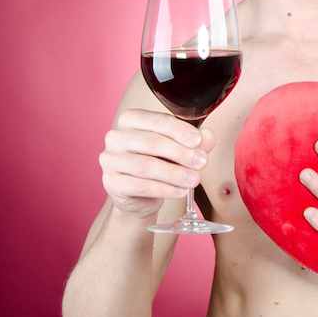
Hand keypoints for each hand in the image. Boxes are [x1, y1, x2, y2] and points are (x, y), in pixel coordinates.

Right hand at [98, 109, 215, 217]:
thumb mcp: (180, 149)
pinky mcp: (111, 182)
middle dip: (180, 153)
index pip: (156, 120)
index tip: (198, 141)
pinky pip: (140, 185)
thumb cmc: (160, 163)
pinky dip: (164, 189)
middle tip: (201, 163)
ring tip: (194, 180)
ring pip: (145, 165)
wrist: (140, 196)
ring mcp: (110, 160)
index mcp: (131, 119)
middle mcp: (116, 137)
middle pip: (150, 142)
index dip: (179, 130)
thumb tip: (207, 136)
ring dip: (175, 173)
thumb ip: (194, 142)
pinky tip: (180, 191)